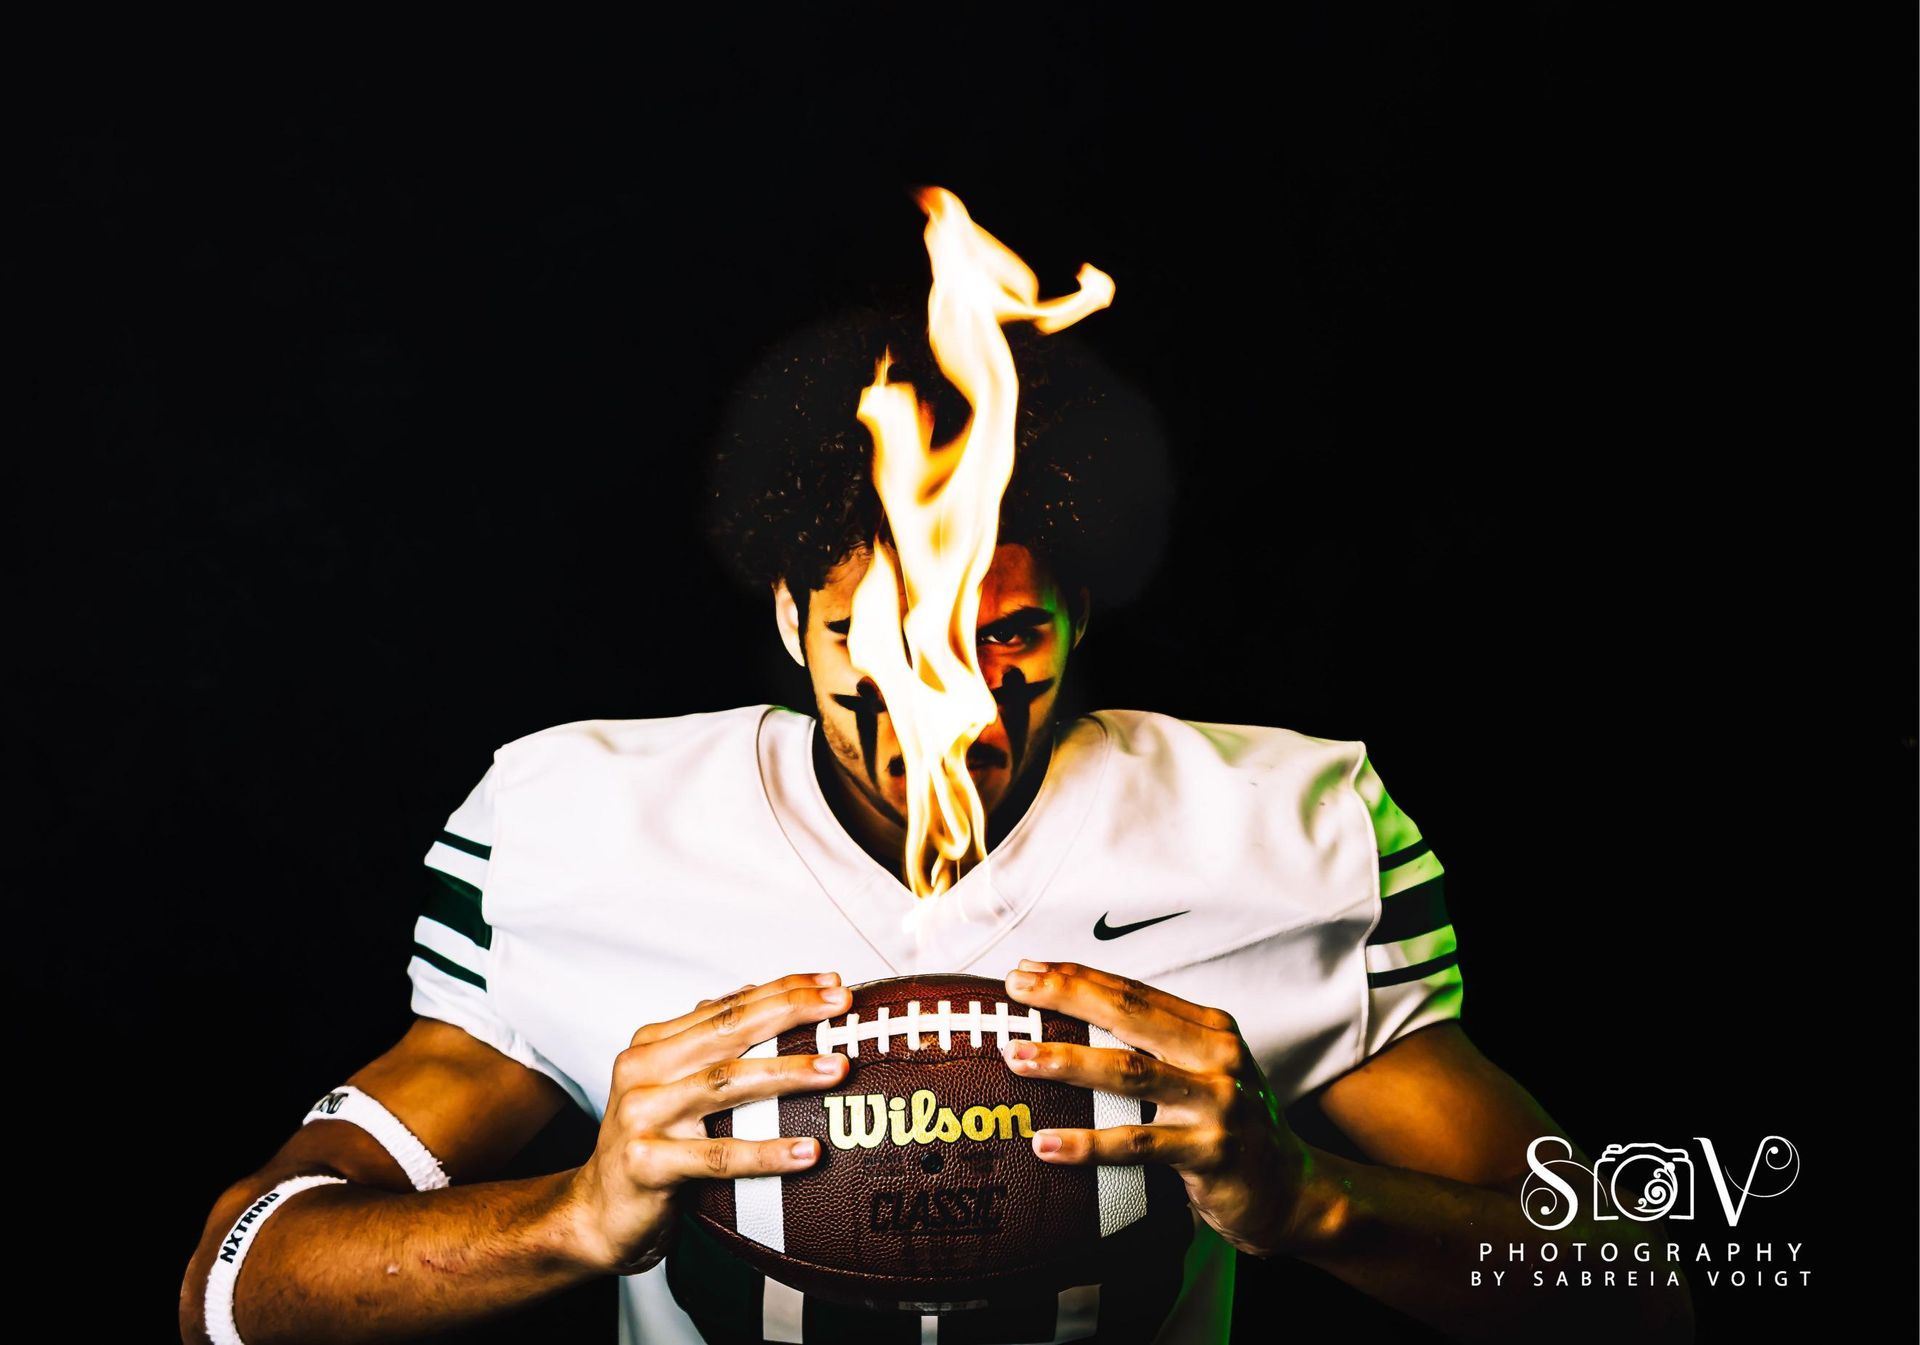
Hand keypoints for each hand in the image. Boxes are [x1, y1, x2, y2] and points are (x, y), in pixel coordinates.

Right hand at [560, 972, 852, 1274]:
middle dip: (790, 1011)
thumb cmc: (648, 1145)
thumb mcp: (672, 1086)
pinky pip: (717, 1157)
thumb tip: (758, 994)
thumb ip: (707, 1043)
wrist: (597, 1214)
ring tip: (836, 1069)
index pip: (729, 1006)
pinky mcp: (646, 1163)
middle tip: (840, 1005)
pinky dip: (766, 1153)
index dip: (783, 990)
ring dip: (787, 1072)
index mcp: (654, 1044)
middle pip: (729, 1030)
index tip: (832, 983)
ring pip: (725, 1084)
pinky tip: (807, 1152)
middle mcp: (644, 1070)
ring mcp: (642, 1115)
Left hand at [1000, 960, 1307, 1257]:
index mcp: (1211, 1030)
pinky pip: (1137, 1145)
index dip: (1079, 977)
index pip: (1135, 992)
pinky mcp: (1211, 1152)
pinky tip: (1046, 1144)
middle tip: (1017, 990)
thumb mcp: (1204, 1074)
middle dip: (1067, 997)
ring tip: (1018, 1057)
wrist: (1295, 1192)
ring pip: (1129, 1073)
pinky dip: (1087, 1144)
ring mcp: (1217, 1103)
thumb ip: (1156, 1047)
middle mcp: (1218, 1057)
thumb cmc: (1232, 1128)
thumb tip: (1075, 1021)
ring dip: (1067, 1062)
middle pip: (1129, 1016)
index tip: (1028, 970)